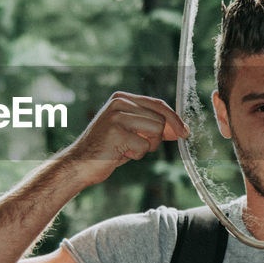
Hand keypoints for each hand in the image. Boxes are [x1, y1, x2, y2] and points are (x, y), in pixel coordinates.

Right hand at [63, 92, 188, 186]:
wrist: (79, 164)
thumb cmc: (107, 149)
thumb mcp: (129, 131)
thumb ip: (149, 125)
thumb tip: (178, 129)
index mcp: (122, 98)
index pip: (158, 104)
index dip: (174, 119)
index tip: (184, 132)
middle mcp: (119, 102)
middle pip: (160, 119)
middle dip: (156, 138)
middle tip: (139, 147)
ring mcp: (117, 116)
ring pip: (155, 131)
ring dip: (146, 147)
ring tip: (127, 149)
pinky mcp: (116, 131)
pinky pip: (144, 147)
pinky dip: (135, 156)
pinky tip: (119, 154)